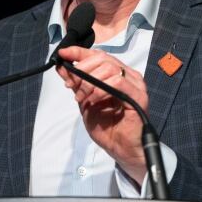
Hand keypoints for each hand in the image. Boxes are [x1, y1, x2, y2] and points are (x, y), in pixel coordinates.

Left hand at [56, 46, 148, 184]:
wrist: (121, 149)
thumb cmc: (107, 127)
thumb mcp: (85, 101)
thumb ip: (76, 83)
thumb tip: (62, 66)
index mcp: (117, 74)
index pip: (99, 55)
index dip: (80, 52)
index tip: (63, 53)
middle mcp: (128, 75)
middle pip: (103, 58)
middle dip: (82, 70)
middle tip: (70, 85)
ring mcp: (135, 84)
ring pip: (110, 68)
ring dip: (89, 82)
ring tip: (82, 97)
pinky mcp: (138, 95)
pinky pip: (118, 82)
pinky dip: (101, 89)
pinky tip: (93, 100)